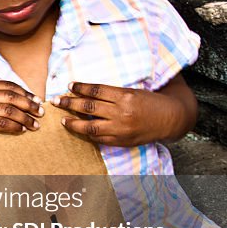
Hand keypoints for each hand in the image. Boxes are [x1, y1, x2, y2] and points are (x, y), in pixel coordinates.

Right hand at [0, 81, 44, 146]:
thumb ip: (3, 98)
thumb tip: (34, 99)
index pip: (9, 86)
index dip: (26, 93)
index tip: (38, 101)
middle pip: (11, 97)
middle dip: (29, 105)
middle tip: (41, 113)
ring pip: (9, 111)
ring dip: (26, 118)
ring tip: (35, 125)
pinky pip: (3, 123)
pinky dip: (16, 126)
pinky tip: (23, 130)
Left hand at [55, 78, 194, 146]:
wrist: (169, 119)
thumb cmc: (150, 102)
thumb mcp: (132, 91)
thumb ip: (111, 93)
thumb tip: (86, 92)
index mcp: (125, 96)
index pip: (96, 90)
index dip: (81, 88)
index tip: (70, 86)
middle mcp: (122, 112)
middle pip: (89, 107)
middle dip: (70, 103)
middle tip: (57, 101)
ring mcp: (121, 129)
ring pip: (90, 126)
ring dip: (73, 123)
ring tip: (62, 119)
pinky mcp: (121, 141)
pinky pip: (99, 138)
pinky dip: (87, 134)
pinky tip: (78, 129)